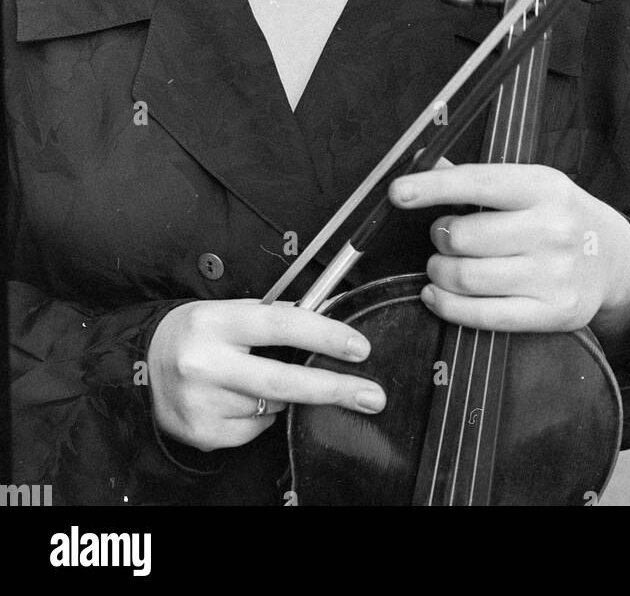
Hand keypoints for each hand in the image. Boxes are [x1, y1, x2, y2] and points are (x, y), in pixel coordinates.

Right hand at [147, 299, 384, 451]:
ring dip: (283, 396)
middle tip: (372, 395)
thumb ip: (274, 317)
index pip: (281, 325)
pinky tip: (238, 399)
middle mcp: (206, 363)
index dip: (325, 336)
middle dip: (334, 388)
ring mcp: (202, 403)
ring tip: (256, 378)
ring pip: (272, 406)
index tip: (359, 347)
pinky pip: (255, 428)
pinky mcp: (202, 433)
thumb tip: (328, 321)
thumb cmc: (197, 332)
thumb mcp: (229, 311)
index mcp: (216, 322)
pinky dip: (260, 415)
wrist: (141, 365)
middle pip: (283, 381)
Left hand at [389, 163, 629, 338]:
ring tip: (442, 266)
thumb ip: (478, 179)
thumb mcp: (530, 185)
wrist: (614, 259)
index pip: (479, 183)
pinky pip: (483, 315)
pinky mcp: (552, 313)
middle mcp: (552, 229)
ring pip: (467, 278)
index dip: (433, 187)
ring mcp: (554, 274)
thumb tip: (423, 161)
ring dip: (439, 272)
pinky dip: (447, 306)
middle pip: (464, 237)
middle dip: (440, 238)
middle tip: (443, 237)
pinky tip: (437, 294)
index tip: (398, 193)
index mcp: (544, 186)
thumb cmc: (559, 215)